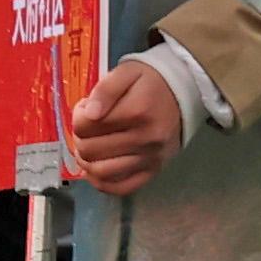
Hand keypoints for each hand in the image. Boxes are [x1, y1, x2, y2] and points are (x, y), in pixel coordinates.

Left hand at [65, 54, 184, 195]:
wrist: (183, 94)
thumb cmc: (150, 82)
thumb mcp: (126, 72)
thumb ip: (105, 89)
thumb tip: (89, 114)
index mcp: (136, 112)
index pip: (86, 126)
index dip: (78, 116)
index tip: (86, 108)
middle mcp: (145, 139)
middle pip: (90, 150)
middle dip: (79, 137)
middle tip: (86, 127)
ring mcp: (151, 159)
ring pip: (102, 172)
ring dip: (86, 161)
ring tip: (89, 146)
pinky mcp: (154, 171)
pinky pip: (122, 188)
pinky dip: (102, 183)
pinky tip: (96, 169)